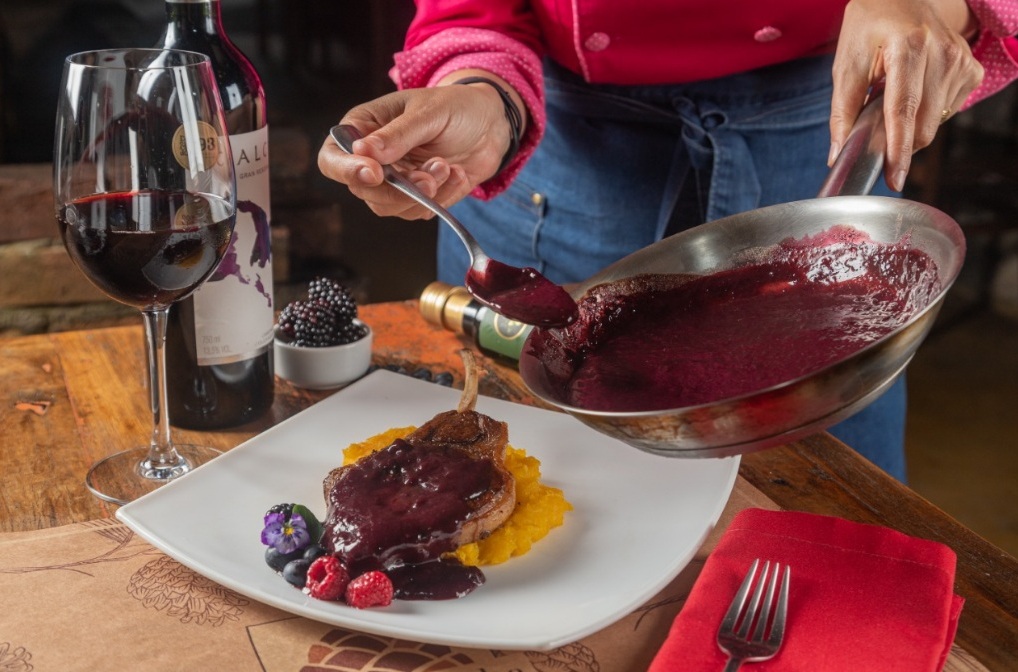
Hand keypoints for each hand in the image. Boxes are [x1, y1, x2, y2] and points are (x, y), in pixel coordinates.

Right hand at [317, 77, 517, 219]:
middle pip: (363, 190)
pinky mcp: (416, 197)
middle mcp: (372, 159)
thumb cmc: (455, 107)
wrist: (490, 124)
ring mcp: (394, 181)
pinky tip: (457, 174)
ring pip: (390, 207)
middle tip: (432, 173)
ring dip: (423, 193)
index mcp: (363, 128)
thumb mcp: (428, 112)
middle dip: (399, 188)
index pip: (332, 158)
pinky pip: (419, 211)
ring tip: (447, 166)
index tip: (374, 174)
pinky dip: (441, 197)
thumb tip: (362, 153)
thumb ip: (397, 135)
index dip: (347, 171)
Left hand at [829, 0, 982, 190]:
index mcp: (908, 46)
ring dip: (910, 125)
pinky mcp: (971, 68)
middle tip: (876, 129)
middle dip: (898, 141)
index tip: (895, 178)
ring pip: (934, 123)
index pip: (902, 110)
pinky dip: (926, 112)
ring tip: (894, 96)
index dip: (898, 149)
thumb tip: (838, 154)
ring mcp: (961, 60)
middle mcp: (941, 52)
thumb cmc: (869, 27)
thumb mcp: (846, 63)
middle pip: (922, 125)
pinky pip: (946, 112)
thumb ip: (842, 111)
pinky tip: (915, 90)